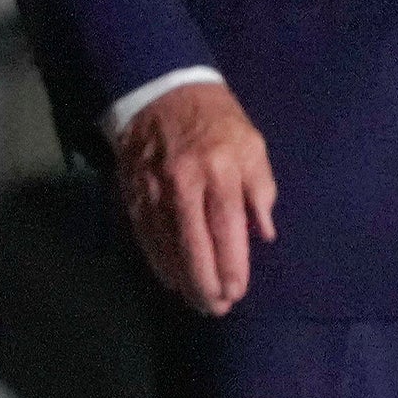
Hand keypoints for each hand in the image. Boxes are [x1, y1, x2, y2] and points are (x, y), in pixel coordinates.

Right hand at [116, 79, 276, 313]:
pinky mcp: (133, 193)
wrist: (159, 89)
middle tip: (217, 308)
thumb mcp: (251, 144)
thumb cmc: (215, 120)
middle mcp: (185, 184)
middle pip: (194, 244)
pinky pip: (145, 235)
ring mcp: (155, 191)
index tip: (238, 291)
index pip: (227, 228)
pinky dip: (158, 261)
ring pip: (167, 245)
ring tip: (197, 302)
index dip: (232, 264)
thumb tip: (264, 234)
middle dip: (206, 282)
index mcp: (220, 170)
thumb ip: (261, 189)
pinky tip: (171, 280)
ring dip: (183, 279)